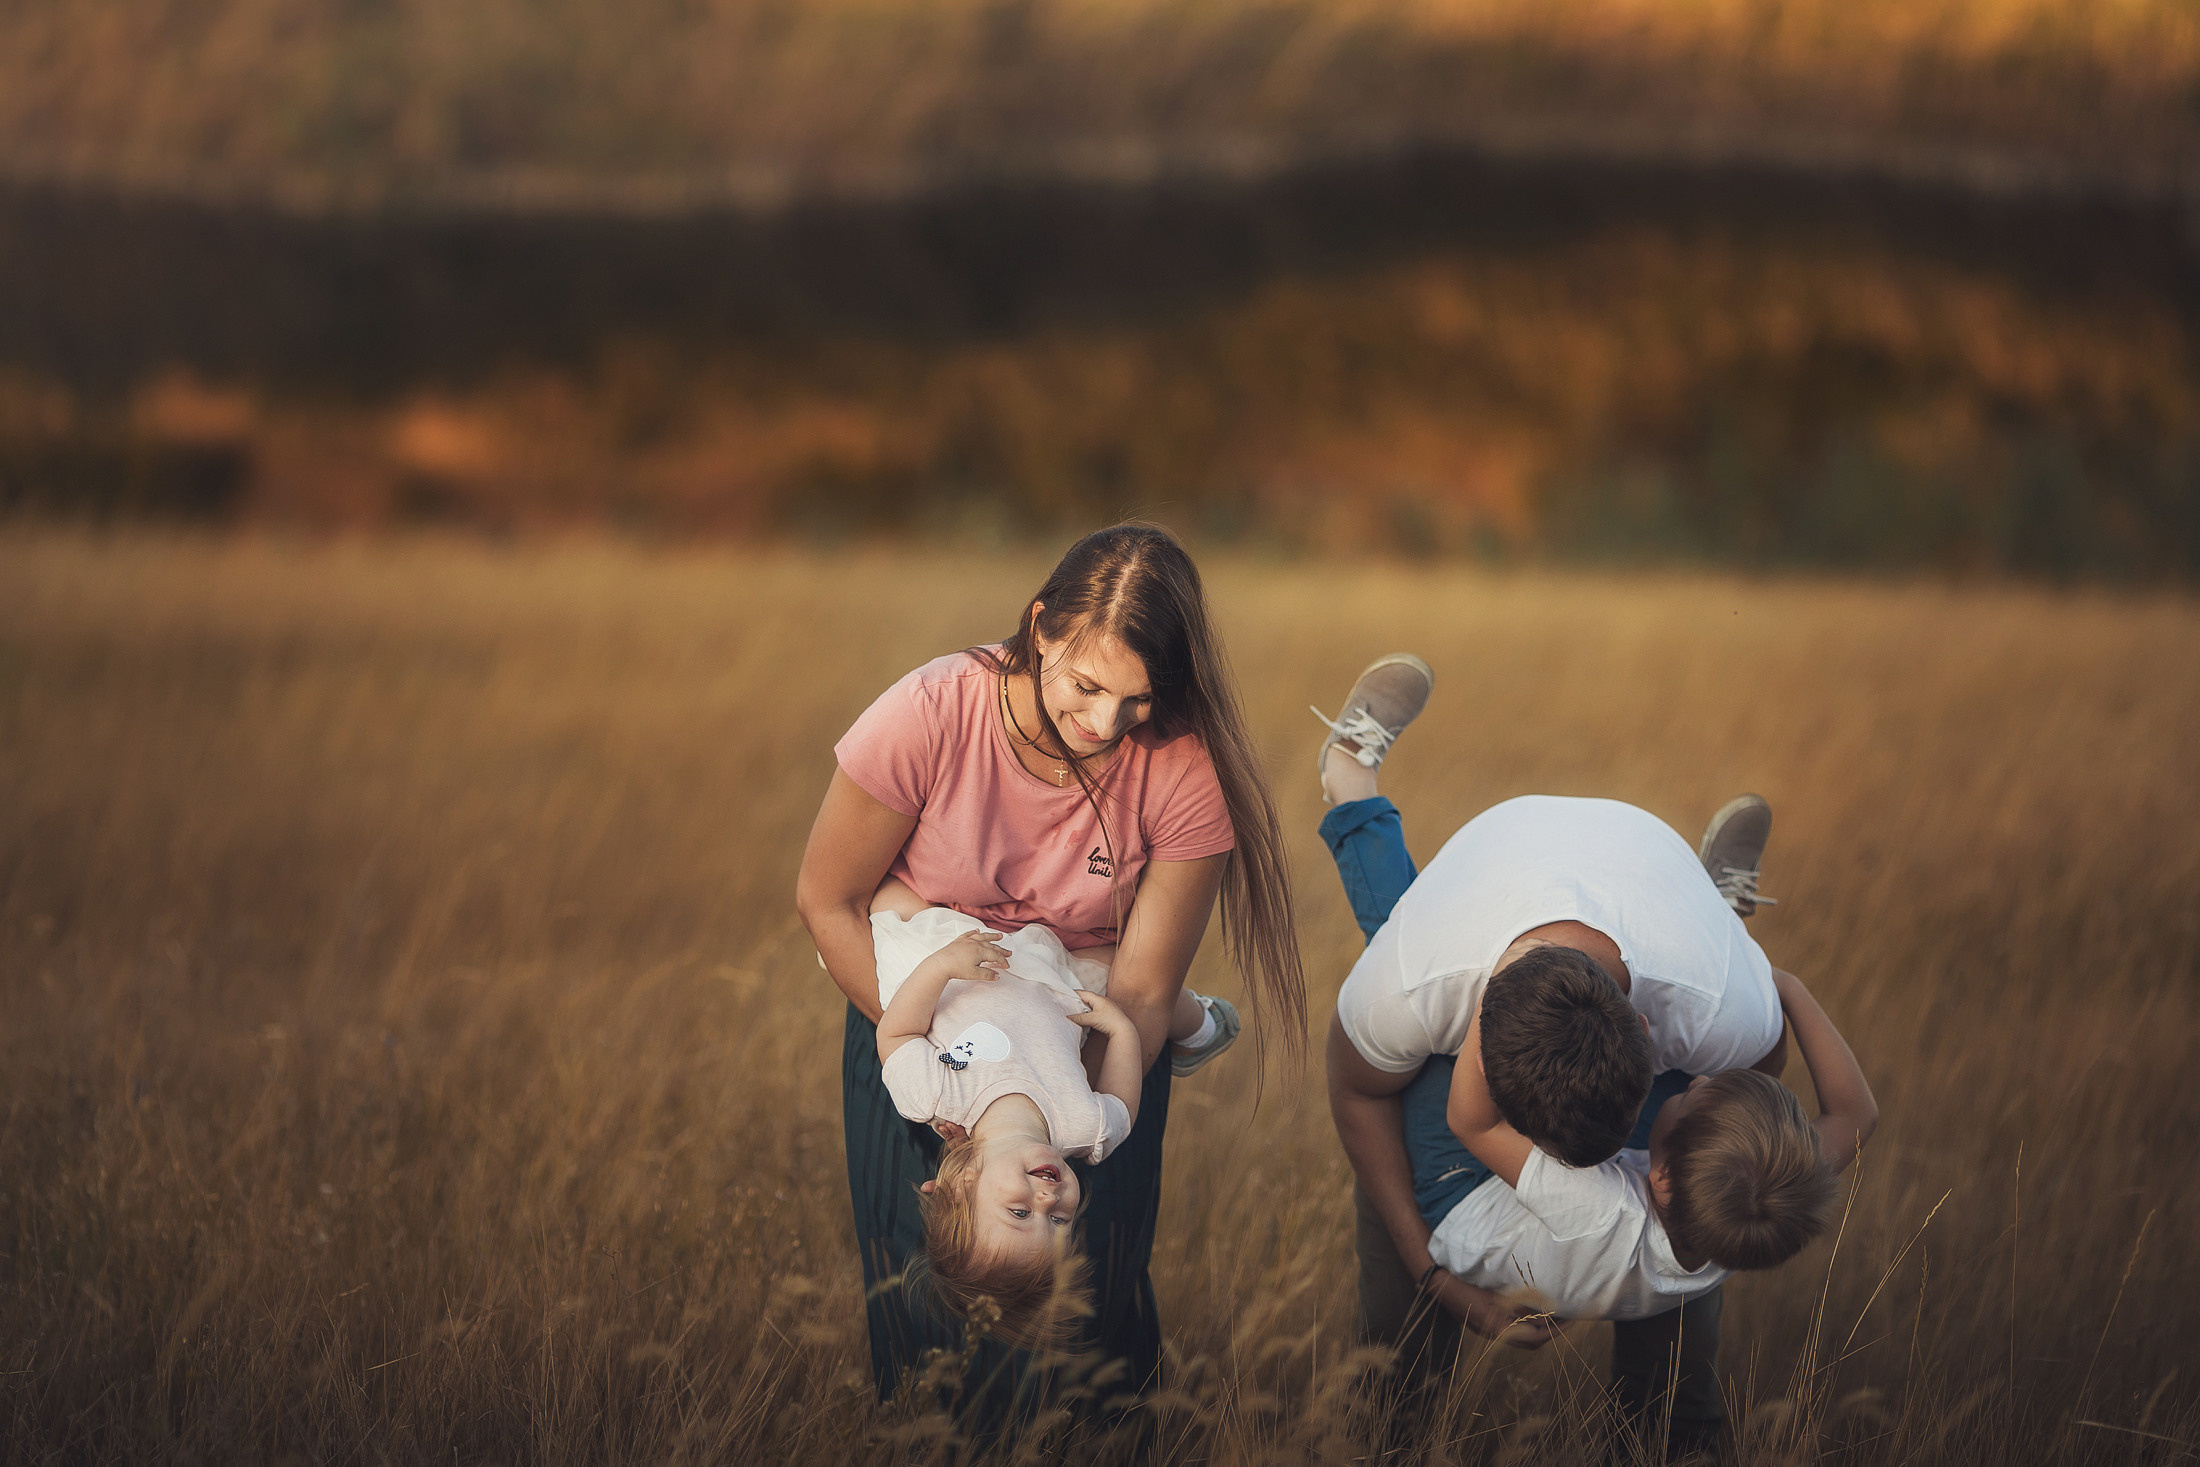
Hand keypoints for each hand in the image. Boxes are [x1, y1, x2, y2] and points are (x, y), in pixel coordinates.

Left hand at [912, 930, 1008, 984]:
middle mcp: (975, 943)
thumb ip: (987, 974)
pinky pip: (969, 934)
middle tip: (1009, 953)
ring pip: (983, 937)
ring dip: (992, 936)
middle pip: (992, 946)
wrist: (940, 964)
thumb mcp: (974, 974)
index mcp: (981, 951)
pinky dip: (974, 932)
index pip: (996, 955)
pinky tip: (977, 931)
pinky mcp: (959, 941)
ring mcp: (967, 941)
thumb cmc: (957, 969)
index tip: (1007, 966)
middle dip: (1001, 950)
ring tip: (999, 936)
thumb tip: (997, 975)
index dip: (1003, 961)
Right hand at [1067, 992, 1135, 1039]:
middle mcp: (1103, 1001)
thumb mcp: (1092, 1019)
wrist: (1124, 1031)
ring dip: (1084, 1008)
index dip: (1074, 994)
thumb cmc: (1110, 1022)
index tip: (1065, 995)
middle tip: (1068, 1004)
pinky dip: (1089, 1013)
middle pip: (1087, 999)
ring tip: (1075, 1012)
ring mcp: (1106, 1008)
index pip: (1083, 993)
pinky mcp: (1108, 1015)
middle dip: (1078, 1001)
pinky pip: (1095, 1011)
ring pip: (1091, 1006)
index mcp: (1099, 998)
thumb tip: (1068, 1017)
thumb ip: (1079, 1018)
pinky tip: (1086, 1018)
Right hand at [1430, 1271, 1563, 1349]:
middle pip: (1533, 1342)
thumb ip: (1520, 1304)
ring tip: (1555, 1313)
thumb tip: (1547, 1312)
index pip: (1537, 1336)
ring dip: (1541, 1328)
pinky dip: (1529, 1323)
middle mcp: (1497, 1336)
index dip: (1557, 1328)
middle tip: (1569, 1317)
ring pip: (1525, 1338)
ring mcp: (1492, 1332)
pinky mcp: (1489, 1325)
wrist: (1440, 1285)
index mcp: (1500, 1329)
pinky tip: (1534, 1310)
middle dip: (1553, 1331)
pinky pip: (1515, 1330)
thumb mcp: (1497, 1293)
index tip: (1571, 1318)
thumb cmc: (1467, 1285)